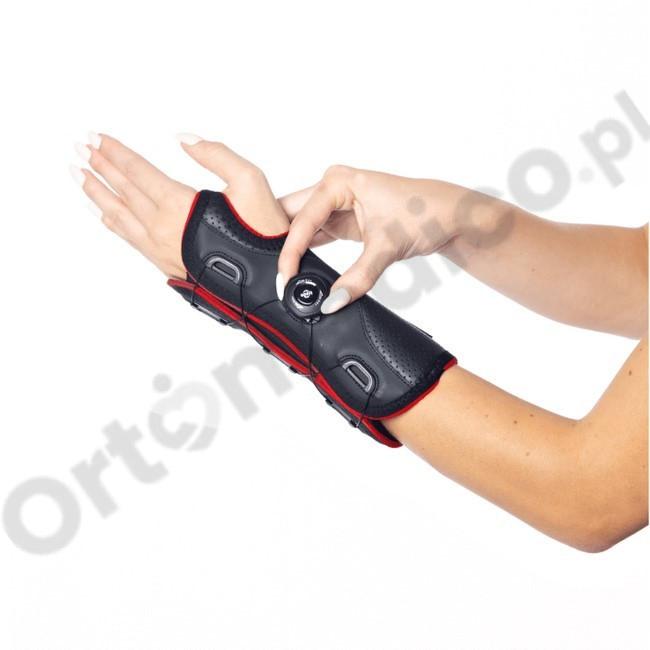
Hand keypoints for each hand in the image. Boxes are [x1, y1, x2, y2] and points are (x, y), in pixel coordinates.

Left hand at [70, 133, 288, 277]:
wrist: (268, 283)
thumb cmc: (263, 234)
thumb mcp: (251, 181)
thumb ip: (216, 154)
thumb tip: (183, 139)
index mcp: (179, 205)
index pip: (138, 171)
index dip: (116, 152)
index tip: (96, 137)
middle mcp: (162, 228)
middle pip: (123, 190)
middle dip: (100, 166)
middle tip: (81, 147)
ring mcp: (160, 248)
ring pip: (119, 215)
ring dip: (97, 193)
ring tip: (80, 175)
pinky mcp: (166, 263)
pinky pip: (129, 238)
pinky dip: (112, 222)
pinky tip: (105, 214)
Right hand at [277, 165, 469, 313]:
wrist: (446, 216)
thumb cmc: (423, 214)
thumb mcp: (387, 248)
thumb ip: (358, 278)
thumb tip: (332, 302)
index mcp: (338, 182)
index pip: (301, 220)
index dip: (289, 252)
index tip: (285, 279)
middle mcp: (332, 188)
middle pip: (290, 215)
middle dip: (277, 244)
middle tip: (272, 275)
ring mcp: (334, 204)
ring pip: (298, 226)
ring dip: (290, 250)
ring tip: (282, 277)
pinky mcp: (339, 220)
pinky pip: (312, 236)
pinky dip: (304, 253)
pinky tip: (298, 271)